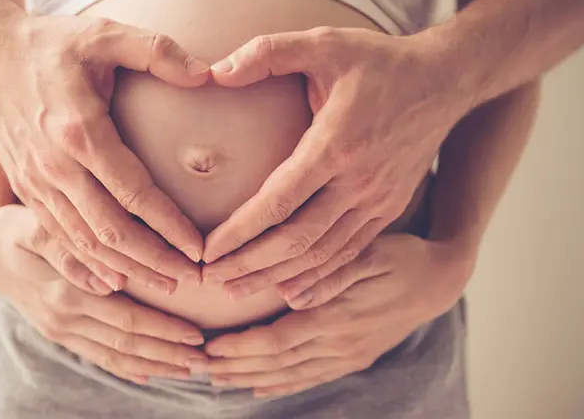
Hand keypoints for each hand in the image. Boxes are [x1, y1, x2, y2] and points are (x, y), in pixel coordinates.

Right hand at [0, 13, 210, 292]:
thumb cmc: (50, 43)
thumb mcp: (104, 32)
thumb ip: (157, 51)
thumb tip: (207, 75)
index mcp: (79, 130)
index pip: (134, 193)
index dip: (170, 226)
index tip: (200, 248)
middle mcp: (54, 166)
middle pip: (110, 231)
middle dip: (154, 261)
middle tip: (192, 280)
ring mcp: (35, 182)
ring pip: (85, 243)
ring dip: (126, 269)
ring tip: (164, 286)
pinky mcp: (26, 188)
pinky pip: (59, 238)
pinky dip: (88, 264)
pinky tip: (113, 280)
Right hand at [0, 204, 208, 383]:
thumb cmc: (16, 229)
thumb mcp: (34, 229)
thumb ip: (67, 251)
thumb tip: (108, 279)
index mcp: (65, 294)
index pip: (126, 319)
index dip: (163, 328)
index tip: (196, 334)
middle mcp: (64, 320)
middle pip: (126, 343)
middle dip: (168, 353)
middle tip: (205, 360)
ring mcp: (61, 331)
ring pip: (115, 356)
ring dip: (154, 364)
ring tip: (188, 370)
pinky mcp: (59, 333)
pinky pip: (97, 356)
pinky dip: (125, 367)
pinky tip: (149, 374)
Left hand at [202, 28, 464, 299]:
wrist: (445, 81)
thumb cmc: (378, 62)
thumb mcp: (323, 42)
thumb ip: (267, 52)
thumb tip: (215, 71)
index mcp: (336, 144)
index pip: (278, 202)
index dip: (239, 232)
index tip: (206, 251)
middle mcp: (359, 182)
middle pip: (297, 240)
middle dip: (249, 265)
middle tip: (210, 280)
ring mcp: (378, 201)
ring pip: (322, 255)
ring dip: (277, 277)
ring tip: (238, 292)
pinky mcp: (389, 210)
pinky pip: (349, 254)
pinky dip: (318, 277)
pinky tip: (290, 290)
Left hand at [202, 234, 474, 396]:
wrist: (440, 280)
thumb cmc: (403, 256)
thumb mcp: (371, 253)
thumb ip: (331, 273)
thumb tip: (291, 294)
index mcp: (339, 318)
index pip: (279, 340)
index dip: (242, 347)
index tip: (211, 347)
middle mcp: (341, 344)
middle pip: (278, 363)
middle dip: (237, 366)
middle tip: (200, 366)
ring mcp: (349, 355)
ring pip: (292, 375)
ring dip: (253, 379)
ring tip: (220, 380)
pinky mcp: (355, 357)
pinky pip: (312, 377)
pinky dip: (283, 385)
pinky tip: (261, 387)